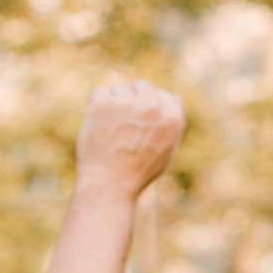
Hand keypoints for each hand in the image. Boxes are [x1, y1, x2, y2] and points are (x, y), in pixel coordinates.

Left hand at [75, 80, 184, 199]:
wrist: (110, 185)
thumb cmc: (138, 171)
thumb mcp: (165, 150)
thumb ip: (173, 123)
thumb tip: (176, 96)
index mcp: (172, 117)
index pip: (160, 94)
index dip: (148, 111)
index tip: (138, 129)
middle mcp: (152, 106)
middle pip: (141, 86)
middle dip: (132, 101)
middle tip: (123, 129)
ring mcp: (127, 102)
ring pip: (118, 89)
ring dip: (113, 105)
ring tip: (111, 133)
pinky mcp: (104, 103)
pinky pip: (99, 93)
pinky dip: (96, 108)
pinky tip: (99, 129)